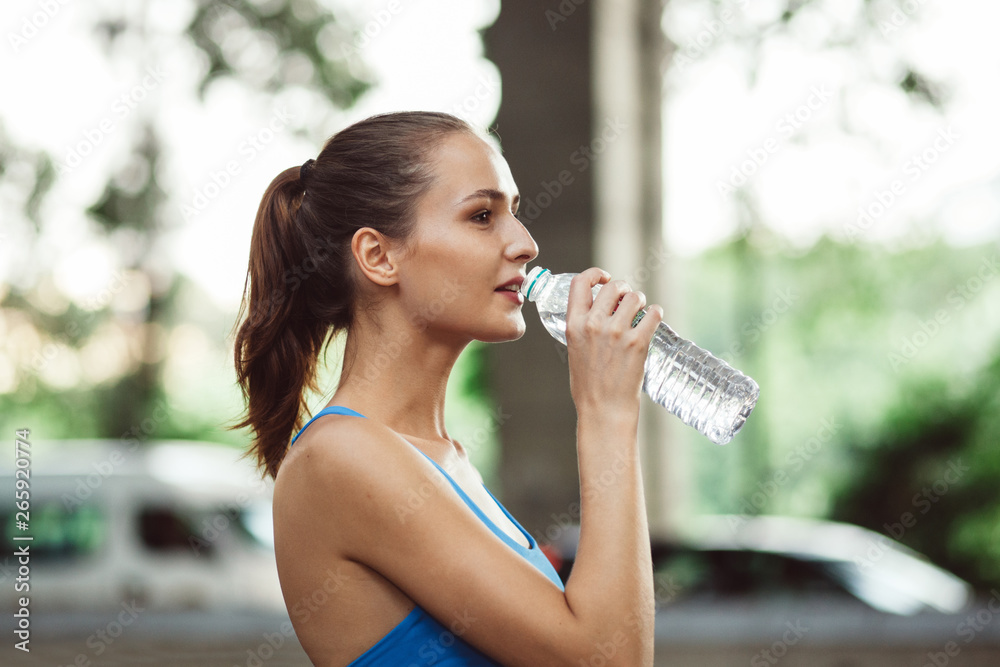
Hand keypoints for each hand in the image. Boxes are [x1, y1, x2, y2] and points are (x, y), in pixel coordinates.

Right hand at [565, 267, 662, 414]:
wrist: (604, 410)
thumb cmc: (588, 385)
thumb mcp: (575, 350)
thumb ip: (583, 327)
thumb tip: (599, 310)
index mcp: (573, 325)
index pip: (580, 282)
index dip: (595, 274)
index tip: (604, 278)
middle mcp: (594, 324)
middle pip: (614, 286)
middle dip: (624, 289)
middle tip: (628, 300)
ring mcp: (617, 332)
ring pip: (635, 297)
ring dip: (641, 301)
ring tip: (641, 312)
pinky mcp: (638, 342)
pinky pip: (653, 313)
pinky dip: (656, 313)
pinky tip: (653, 319)